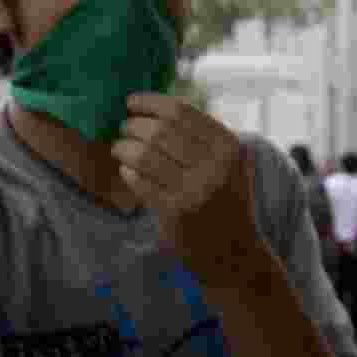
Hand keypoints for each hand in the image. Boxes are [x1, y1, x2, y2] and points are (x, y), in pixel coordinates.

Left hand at [111, 93, 265, 290]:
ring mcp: (196, 190)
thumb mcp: (227, 161)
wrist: (236, 253)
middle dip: (133, 125)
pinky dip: (128, 172)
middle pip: (159, 130)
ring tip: (120, 148)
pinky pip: (140, 181)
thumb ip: (201, 134)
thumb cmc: (224, 199)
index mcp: (228, 146)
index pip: (181, 111)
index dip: (149, 102)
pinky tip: (127, 171)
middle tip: (124, 128)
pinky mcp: (177, 212)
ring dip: (124, 147)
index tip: (130, 102)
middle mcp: (215, 165)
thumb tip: (157, 106)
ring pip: (145, 154)